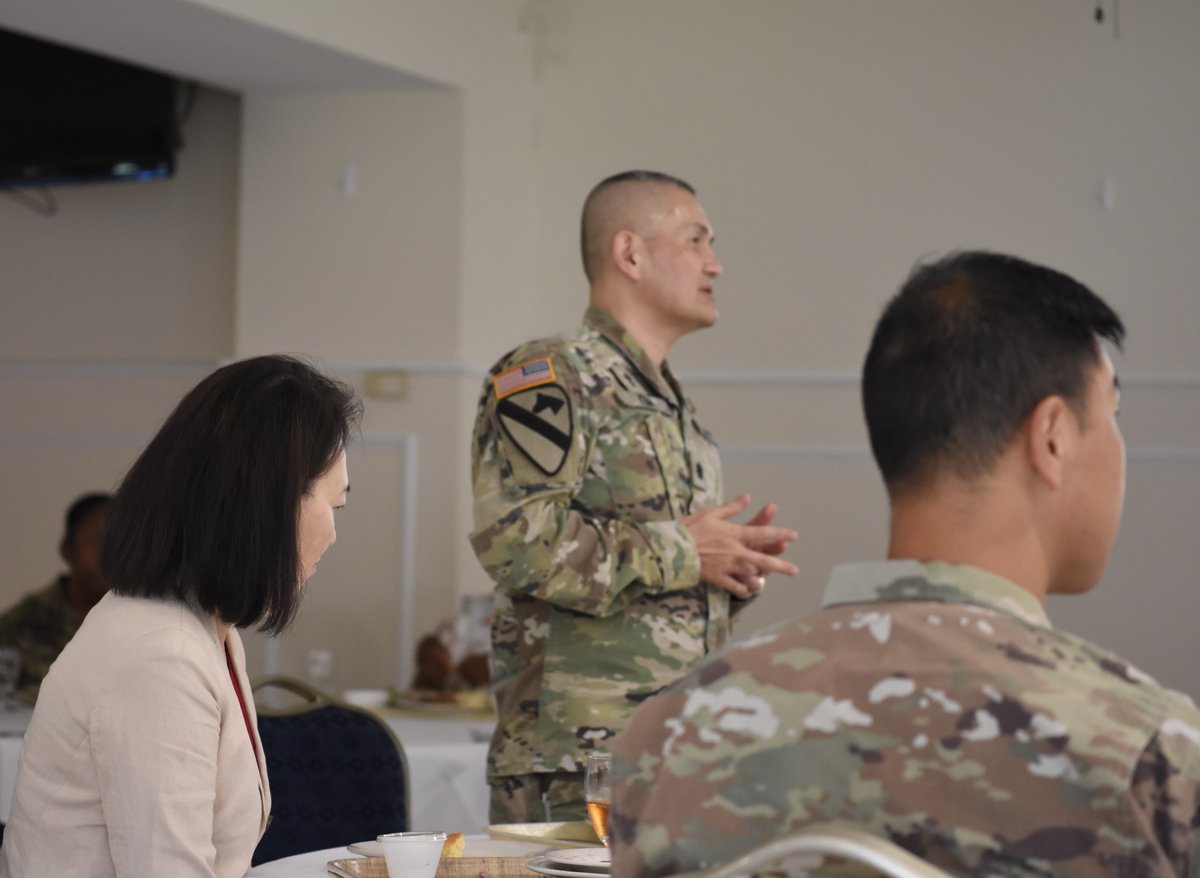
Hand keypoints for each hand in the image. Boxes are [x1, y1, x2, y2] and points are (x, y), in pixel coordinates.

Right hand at [683, 494, 798, 598]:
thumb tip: (746, 497)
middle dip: (780, 566)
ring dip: (761, 579)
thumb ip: (731, 507)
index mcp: (734, 534)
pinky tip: (747, 591)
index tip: (793, 535)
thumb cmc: (690, 528)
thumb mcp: (710, 513)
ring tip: (767, 582)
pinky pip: (734, 586)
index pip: (763, 533)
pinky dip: (742, 589)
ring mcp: (728, 567)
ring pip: (751, 575)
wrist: (672, 549)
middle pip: (763, 560)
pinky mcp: (718, 578)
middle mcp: (735, 552)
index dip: (780, 534)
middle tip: (794, 570)